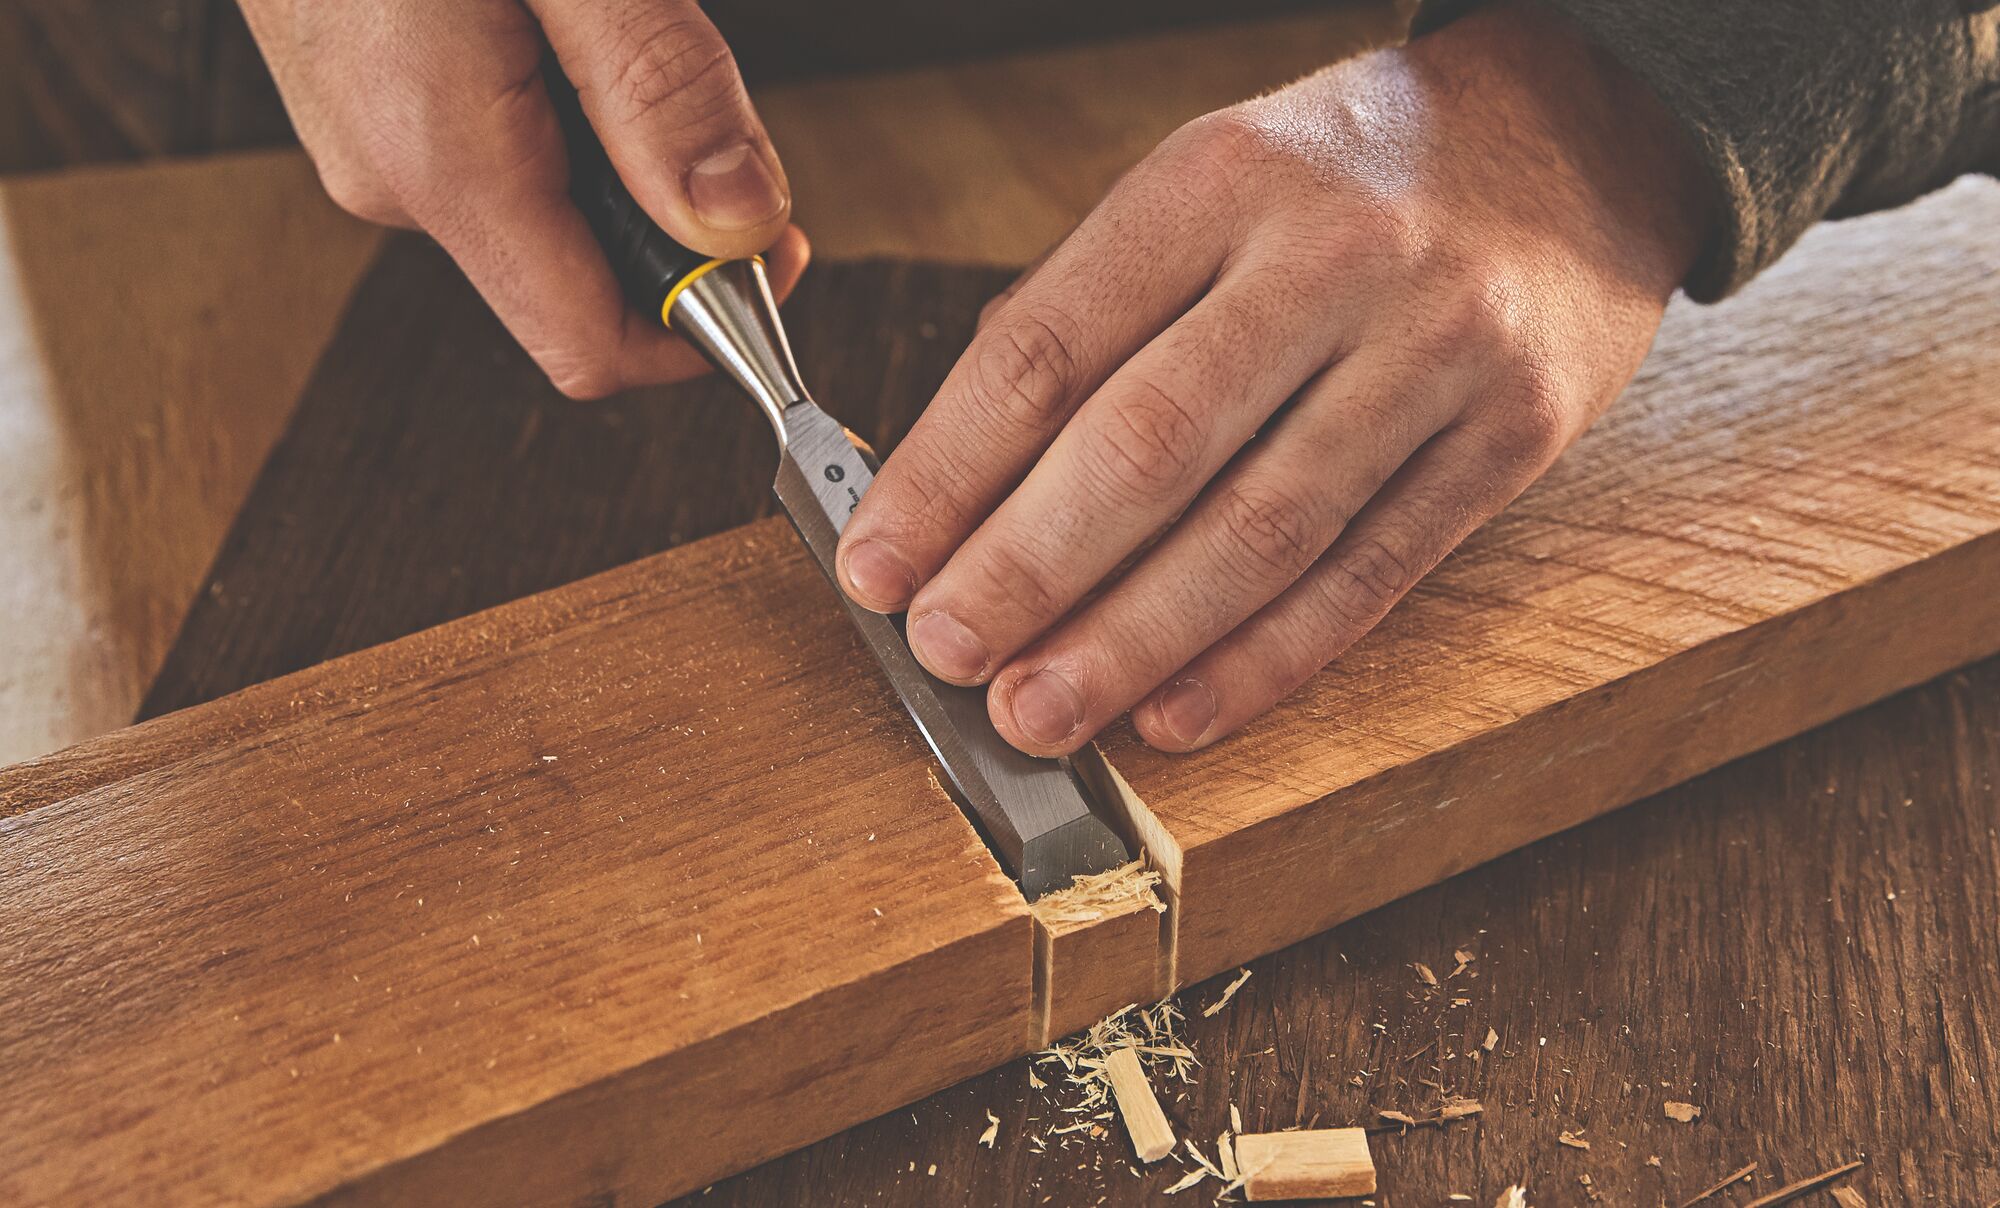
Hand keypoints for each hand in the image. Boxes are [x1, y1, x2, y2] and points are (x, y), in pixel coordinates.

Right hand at [240, 0, 808, 397]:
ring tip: (623, 32)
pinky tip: (563, 23)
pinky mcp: (363, 101)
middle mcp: (392, 178)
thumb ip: (660, 89)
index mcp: (443, 161)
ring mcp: (368, 142)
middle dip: (674, 227)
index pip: (590, 348)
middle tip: (723, 115)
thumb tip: (741, 221)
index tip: (777, 259)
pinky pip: (494, 155)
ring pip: (544, 215)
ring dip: (622, 159)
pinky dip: (563, 116)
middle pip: (578, 283)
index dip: (704, 330)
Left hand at [836, 2, 1712, 755]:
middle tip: (945, 653)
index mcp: (1219, 179)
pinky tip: (1177, 708)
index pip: (1049, 346)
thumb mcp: (1213, 179)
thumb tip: (967, 468)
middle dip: (1026, 570)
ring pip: (1259, 528)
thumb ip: (1097, 307)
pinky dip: (1265, 656)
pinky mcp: (1513, 436)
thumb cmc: (1358, 171)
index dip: (946, 471)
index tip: (878, 562)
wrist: (1580, 132)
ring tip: (1041, 712)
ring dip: (1132, 640)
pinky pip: (1370, 573)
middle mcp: (1330, 258)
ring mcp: (1434, 350)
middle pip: (1148, 444)